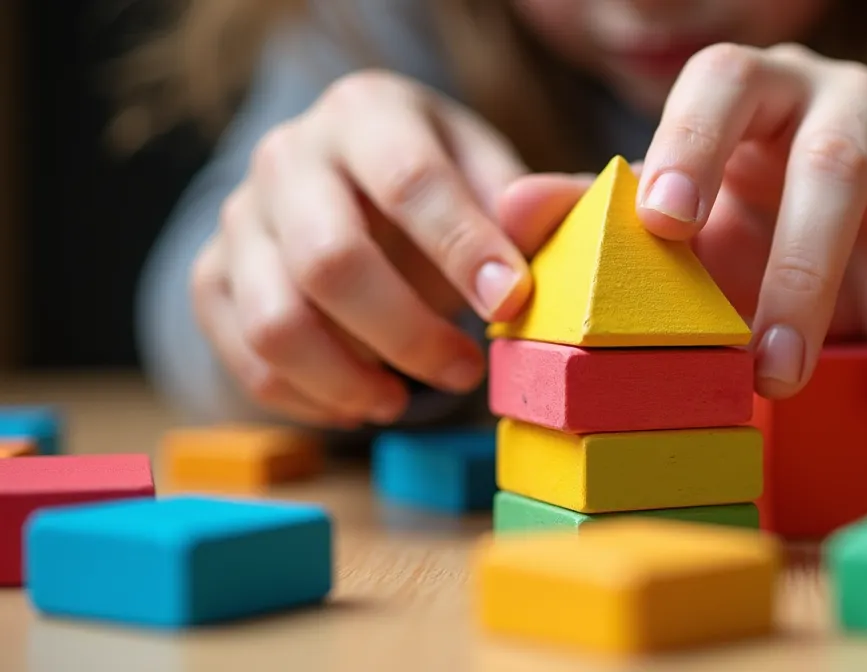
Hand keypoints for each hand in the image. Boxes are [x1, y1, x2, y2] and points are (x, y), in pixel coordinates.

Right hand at [190, 70, 552, 427]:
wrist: (356, 187)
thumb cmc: (442, 188)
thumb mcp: (497, 178)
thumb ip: (538, 202)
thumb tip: (534, 213)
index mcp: (368, 112)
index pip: (409, 180)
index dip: (462, 249)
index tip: (510, 303)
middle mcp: (289, 154)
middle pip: (330, 260)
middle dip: (407, 333)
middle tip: (465, 370)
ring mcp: (240, 216)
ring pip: (276, 321)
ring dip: (349, 381)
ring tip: (405, 400)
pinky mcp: (212, 276)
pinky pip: (246, 357)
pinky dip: (306, 398)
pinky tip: (360, 402)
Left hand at [504, 43, 866, 415]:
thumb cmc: (772, 222)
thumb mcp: (698, 224)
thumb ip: (608, 218)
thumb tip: (506, 210)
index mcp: (749, 95)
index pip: (718, 84)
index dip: (690, 141)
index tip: (662, 220)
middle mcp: (826, 95)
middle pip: (809, 147)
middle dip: (777, 254)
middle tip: (743, 354)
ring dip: (825, 289)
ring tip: (787, 381)